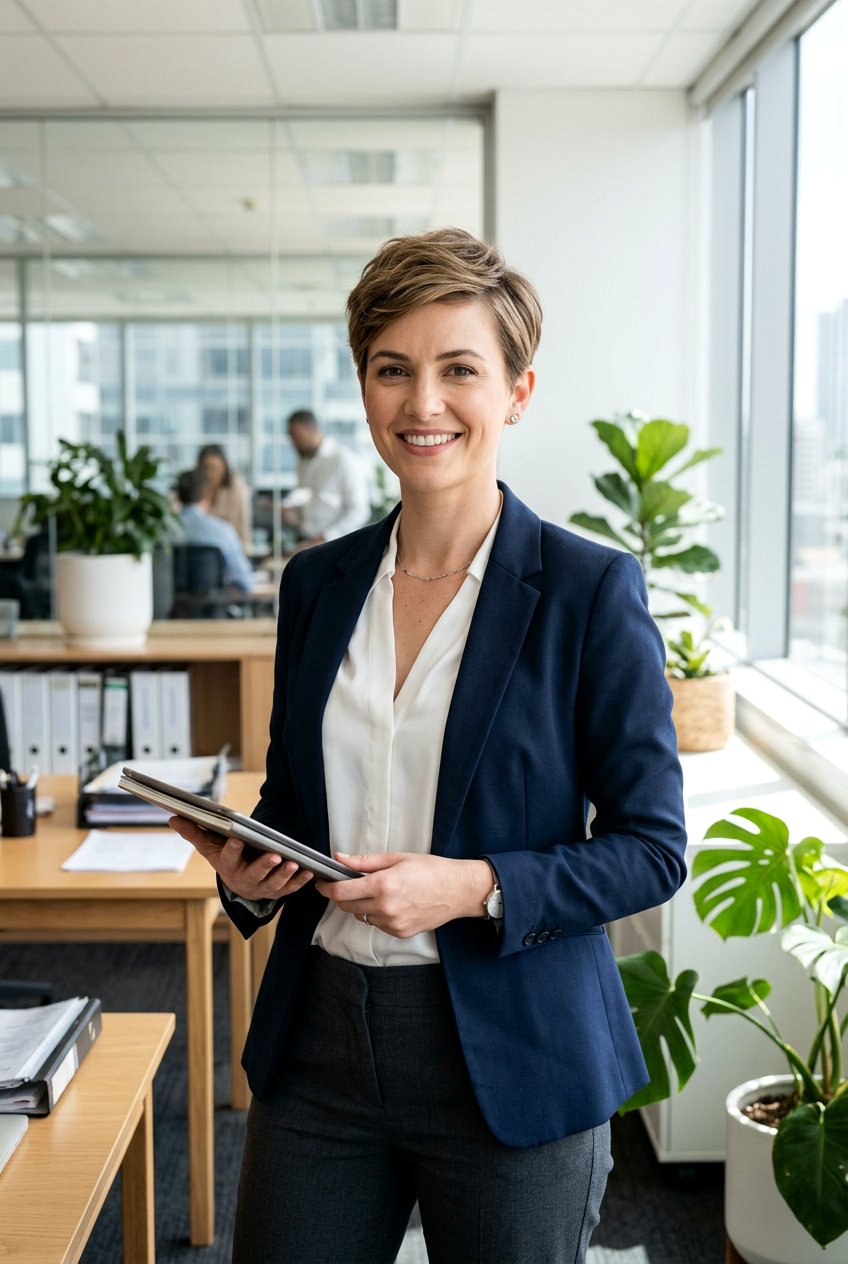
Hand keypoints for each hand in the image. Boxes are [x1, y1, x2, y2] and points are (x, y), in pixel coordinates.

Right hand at [168, 816, 314, 902]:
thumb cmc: (224, 857)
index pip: (229, 857)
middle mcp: (245, 880)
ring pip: (274, 884)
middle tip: (274, 855)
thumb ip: (193, 832)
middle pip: (255, 875)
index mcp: (227, 867)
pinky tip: (308, 871)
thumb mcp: (209, 846)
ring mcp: (262, 888)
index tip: (237, 839)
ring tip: (294, 863)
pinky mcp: (277, 891)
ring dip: (285, 875)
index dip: (232, 849)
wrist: (237, 881)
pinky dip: (299, 882)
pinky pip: (289, 889)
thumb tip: (172, 817)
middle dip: (265, 866)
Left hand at [314, 852, 491, 937]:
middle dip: (342, 895)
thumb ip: (364, 862)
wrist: (457, 891)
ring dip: (360, 905)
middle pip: (347, 906)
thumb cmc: (431, 870)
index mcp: (383, 885)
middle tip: (346, 883)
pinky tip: (391, 902)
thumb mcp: (397, 858)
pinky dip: (376, 914)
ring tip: (375, 891)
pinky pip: (377, 924)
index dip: (326, 888)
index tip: (321, 883)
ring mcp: (392, 923)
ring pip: (361, 916)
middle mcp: (385, 907)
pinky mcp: (399, 933)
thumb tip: (339, 858)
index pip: (341, 892)